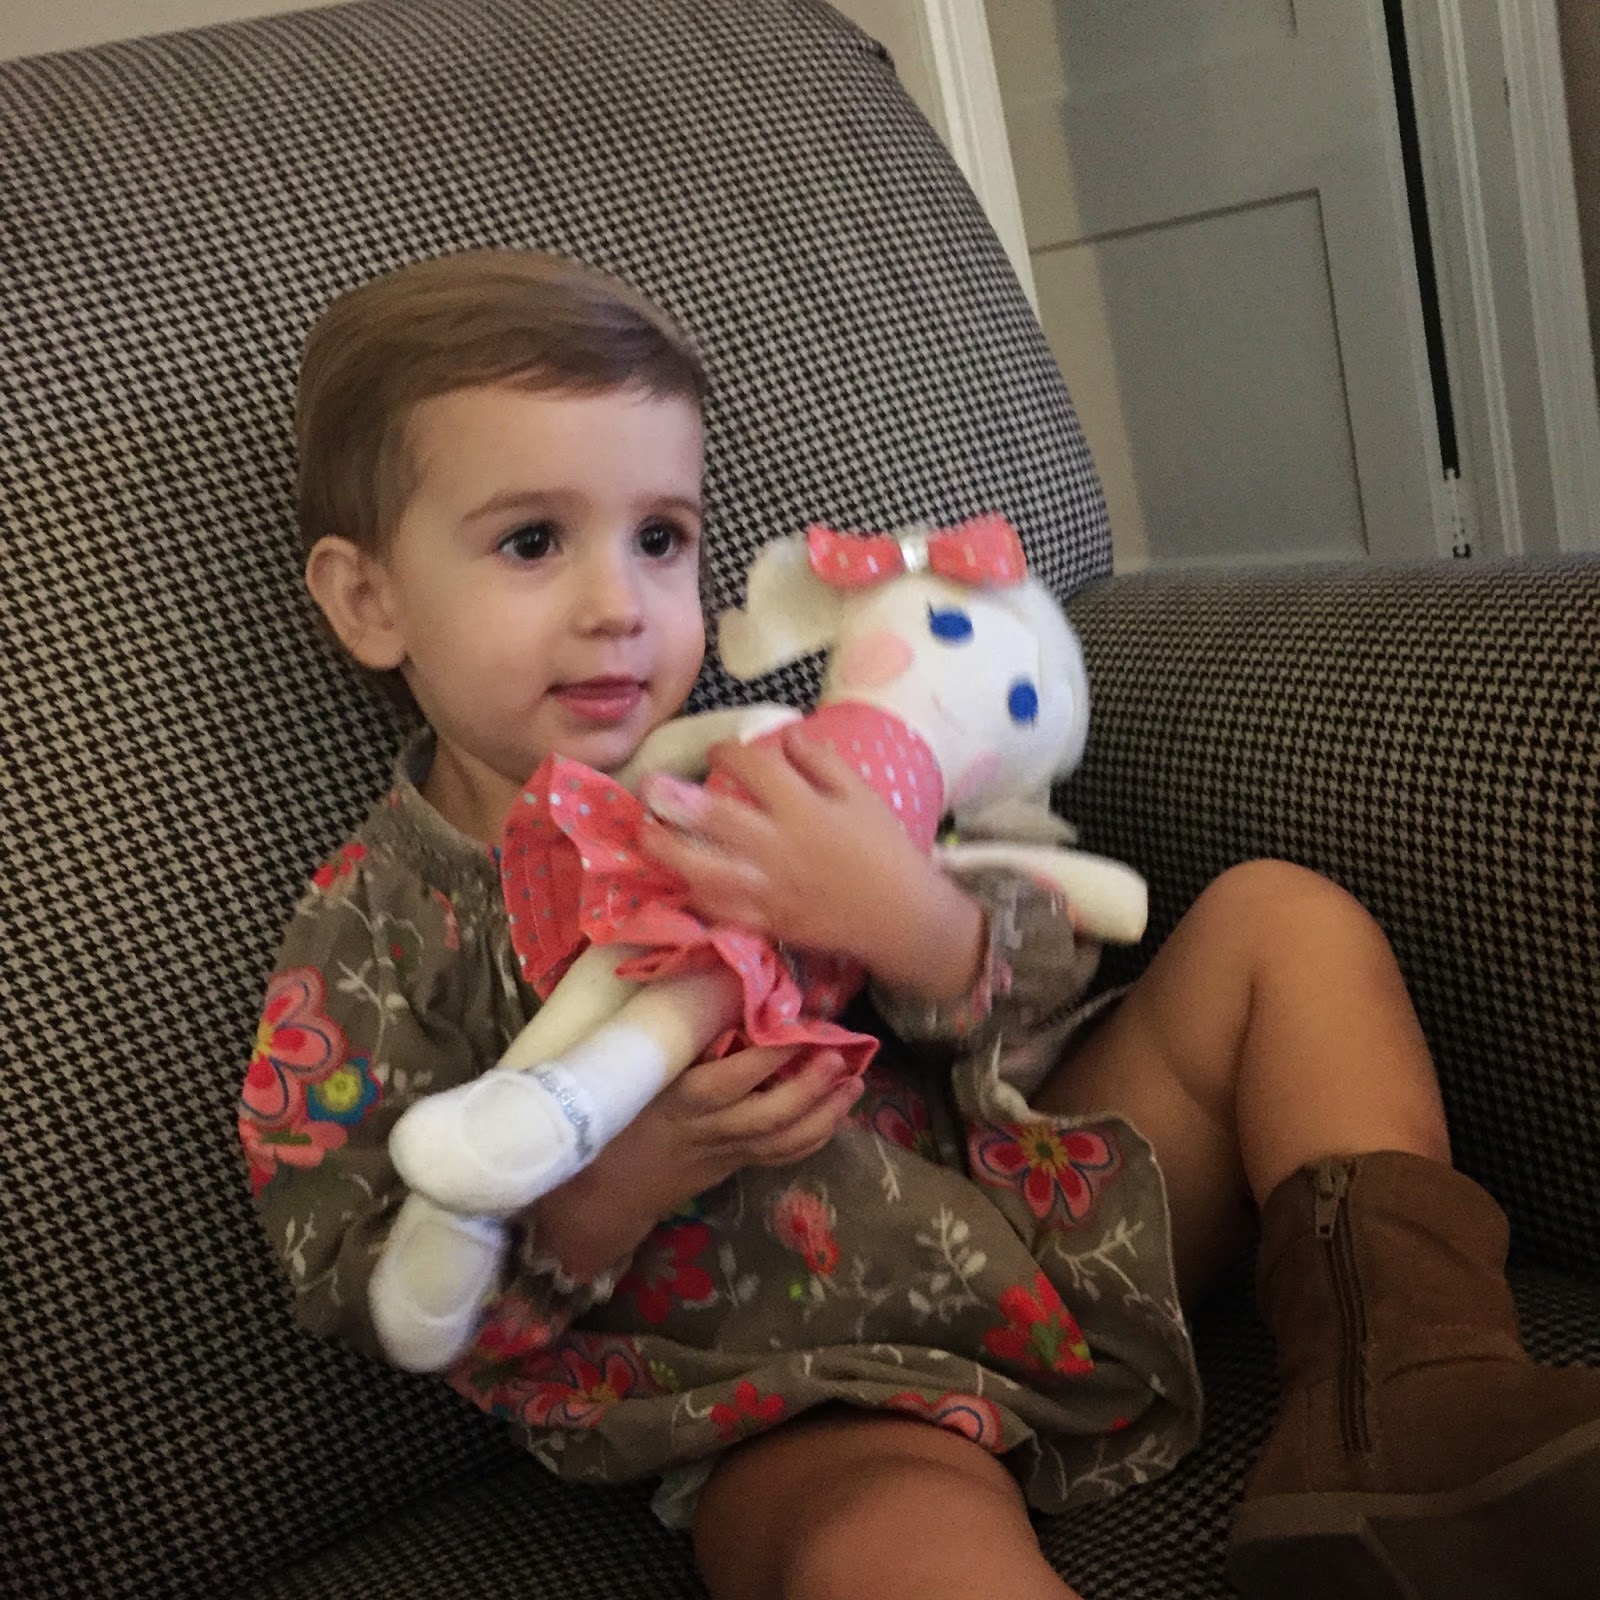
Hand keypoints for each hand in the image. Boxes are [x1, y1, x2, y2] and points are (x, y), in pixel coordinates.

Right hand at [525, 1045, 858, 1279]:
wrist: (600, 1196)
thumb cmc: (613, 1119)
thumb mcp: (633, 1076)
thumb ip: (671, 1040)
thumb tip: (715, 985)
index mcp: (681, 1101)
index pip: (730, 1079)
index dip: (768, 1055)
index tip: (795, 1021)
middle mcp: (710, 1130)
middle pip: (770, 1115)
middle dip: (810, 1086)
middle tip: (840, 1053)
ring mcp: (725, 1154)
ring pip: (784, 1141)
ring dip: (825, 1113)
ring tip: (853, 1082)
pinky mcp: (733, 1168)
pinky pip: (781, 1156)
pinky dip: (813, 1136)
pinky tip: (836, 1113)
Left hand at [640, 728, 984, 996]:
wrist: (900, 915)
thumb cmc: (883, 848)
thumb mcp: (861, 794)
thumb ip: (821, 761)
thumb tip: (785, 734)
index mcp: (805, 809)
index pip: (754, 770)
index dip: (727, 754)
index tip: (717, 752)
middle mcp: (780, 847)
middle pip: (715, 819)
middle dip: (676, 798)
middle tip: (650, 785)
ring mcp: (769, 889)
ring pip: (705, 870)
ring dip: (669, 850)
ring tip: (646, 833)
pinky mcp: (767, 921)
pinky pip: (721, 910)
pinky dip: (695, 894)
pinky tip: (678, 878)